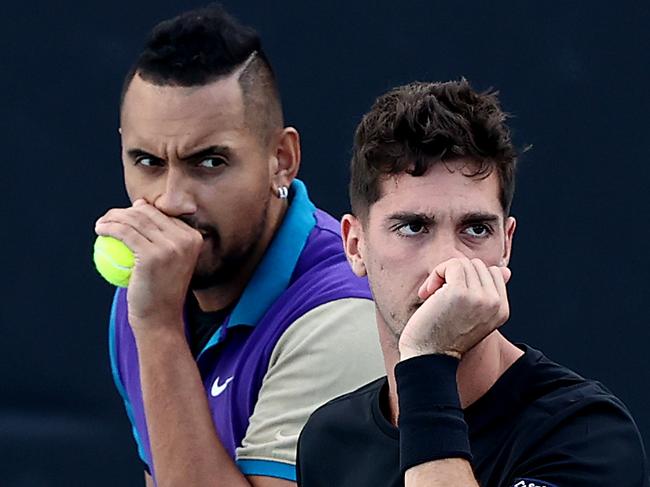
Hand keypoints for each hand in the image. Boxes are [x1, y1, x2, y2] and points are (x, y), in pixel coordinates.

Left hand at [95, 200, 202, 331]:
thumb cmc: (161, 290)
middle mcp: (186, 239)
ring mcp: (171, 247)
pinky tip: (100, 230)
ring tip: (101, 224)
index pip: (162, 214)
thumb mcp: (170, 259)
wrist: (161, 318)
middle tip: (108, 218)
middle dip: (124, 210)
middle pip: (148, 213)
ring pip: (135, 220)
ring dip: (113, 217)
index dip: (139, 210)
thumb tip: (140, 205)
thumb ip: (162, 235)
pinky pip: (124, 233)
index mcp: (194, 237)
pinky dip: (109, 228)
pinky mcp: (152, 255)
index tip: (123, 217)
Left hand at [399, 258, 510, 360]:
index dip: (469, 278)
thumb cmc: (443, 336)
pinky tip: (427, 293)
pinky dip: (436, 273)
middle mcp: (495, 304)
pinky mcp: (460, 292)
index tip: (451, 295)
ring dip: (442, 274)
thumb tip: (505, 271)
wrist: (427, 357)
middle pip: (477, 265)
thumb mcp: (472, 315)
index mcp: (502, 310)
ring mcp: (480, 298)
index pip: (493, 272)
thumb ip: (488, 293)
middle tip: (437, 295)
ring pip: (463, 263)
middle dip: (454, 275)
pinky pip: (452, 264)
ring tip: (432, 294)